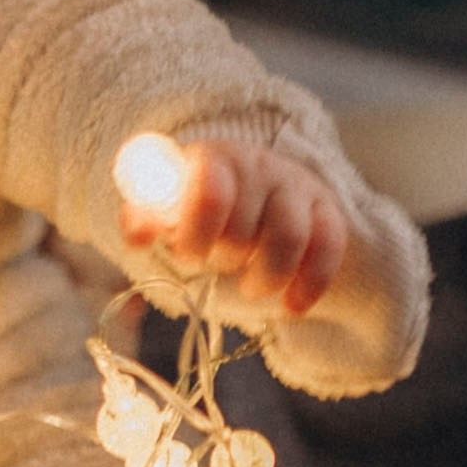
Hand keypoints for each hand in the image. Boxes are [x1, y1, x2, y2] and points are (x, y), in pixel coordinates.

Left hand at [119, 139, 348, 313]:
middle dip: (225, 257)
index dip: (196, 231)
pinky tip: (292, 307)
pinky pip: (329, 248)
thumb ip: (145, 217)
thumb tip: (137, 238)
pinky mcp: (327, 214)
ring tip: (249, 289)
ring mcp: (297, 189)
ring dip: (266, 276)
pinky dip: (311, 284)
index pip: (209, 190)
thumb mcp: (168, 205)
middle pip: (244, 223)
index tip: (187, 255)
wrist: (254, 190)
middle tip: (215, 265)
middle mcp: (259, 166)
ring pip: (289, 237)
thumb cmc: (202, 205)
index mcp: (214, 159)